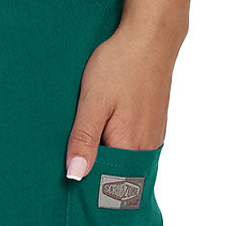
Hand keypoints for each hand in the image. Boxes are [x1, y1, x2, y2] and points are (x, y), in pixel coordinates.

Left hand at [64, 24, 178, 178]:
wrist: (150, 38)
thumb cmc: (119, 66)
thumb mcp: (93, 102)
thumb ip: (84, 140)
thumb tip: (74, 176)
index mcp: (129, 146)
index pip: (106, 184)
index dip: (87, 187)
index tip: (70, 183)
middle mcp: (146, 148)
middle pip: (118, 178)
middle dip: (97, 178)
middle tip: (74, 168)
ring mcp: (153, 138)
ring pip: (127, 164)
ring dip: (108, 164)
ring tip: (87, 154)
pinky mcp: (155, 127)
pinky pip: (135, 151)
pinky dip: (119, 152)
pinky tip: (105, 139)